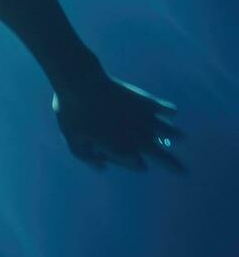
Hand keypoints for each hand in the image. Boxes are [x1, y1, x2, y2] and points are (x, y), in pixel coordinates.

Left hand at [52, 73, 183, 172]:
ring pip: (169, 133)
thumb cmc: (73, 113)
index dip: (132, 163)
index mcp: (122, 150)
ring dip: (174, 136)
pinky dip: (169, 111)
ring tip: (179, 138)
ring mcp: (145, 120)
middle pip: (163, 157)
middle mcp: (139, 138)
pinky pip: (165, 109)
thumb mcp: (72, 140)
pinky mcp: (146, 102)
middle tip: (184, 172)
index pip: (138, 165)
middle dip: (173, 165)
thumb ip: (87, 158)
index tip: (124, 157)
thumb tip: (103, 167)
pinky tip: (172, 113)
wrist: (82, 83)